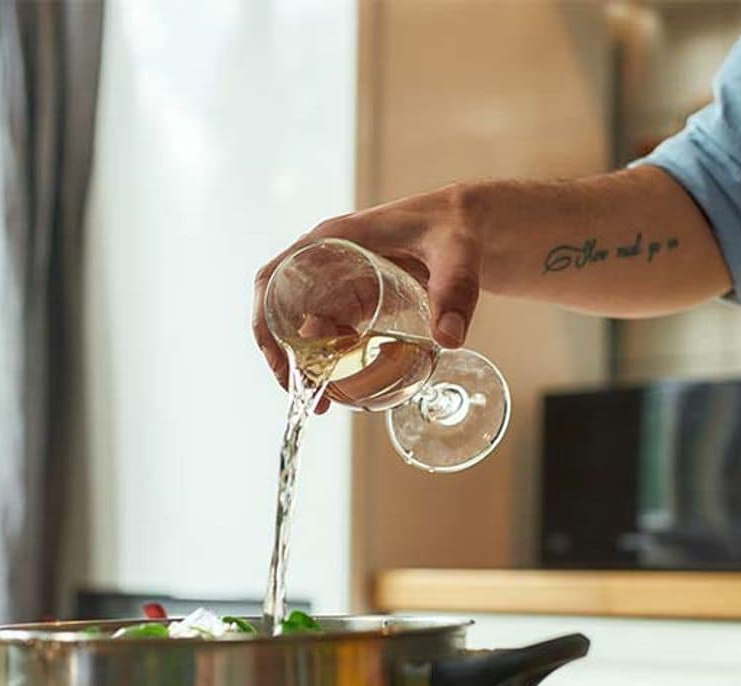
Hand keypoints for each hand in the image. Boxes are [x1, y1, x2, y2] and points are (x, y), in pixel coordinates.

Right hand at [252, 182, 484, 411]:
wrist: (474, 226)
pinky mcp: (361, 299)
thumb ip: (456, 290)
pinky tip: (347, 385)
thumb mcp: (458, 254)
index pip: (275, 276)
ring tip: (324, 403)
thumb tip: (448, 338)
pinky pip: (334, 333)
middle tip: (306, 395)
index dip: (266, 320)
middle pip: (284, 310)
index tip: (280, 360)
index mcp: (335, 240)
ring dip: (309, 364)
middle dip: (286, 355)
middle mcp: (330, 260)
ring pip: (308, 326)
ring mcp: (343, 282)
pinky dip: (333, 360)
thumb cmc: (458, 225)